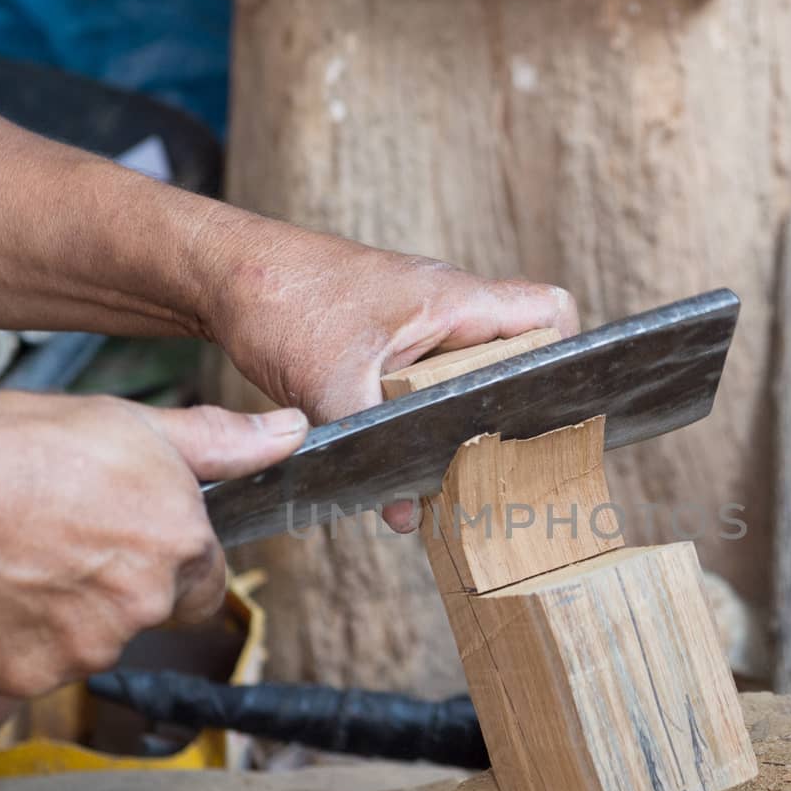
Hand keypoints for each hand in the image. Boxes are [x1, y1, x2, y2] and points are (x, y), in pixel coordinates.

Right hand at [0, 392, 306, 696]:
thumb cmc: (15, 449)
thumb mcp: (127, 423)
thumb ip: (218, 441)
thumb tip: (293, 433)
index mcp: (181, 540)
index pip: (207, 578)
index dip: (172, 559)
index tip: (128, 537)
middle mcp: (149, 601)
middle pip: (154, 612)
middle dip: (121, 588)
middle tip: (61, 542)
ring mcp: (92, 646)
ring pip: (94, 640)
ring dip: (65, 613)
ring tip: (13, 556)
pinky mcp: (36, 678)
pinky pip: (36, 666)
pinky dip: (16, 639)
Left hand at [200, 222, 577, 531]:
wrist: (222, 274)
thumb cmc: (281, 300)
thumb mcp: (333, 385)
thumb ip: (373, 449)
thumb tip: (409, 516)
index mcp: (453, 299)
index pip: (549, 310)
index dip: (567, 354)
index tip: (554, 409)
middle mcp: (444, 305)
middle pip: (515, 351)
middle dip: (516, 403)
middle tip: (511, 458)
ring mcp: (415, 321)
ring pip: (469, 369)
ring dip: (468, 412)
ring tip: (465, 466)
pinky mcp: (386, 338)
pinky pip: (430, 377)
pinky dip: (430, 411)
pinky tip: (412, 454)